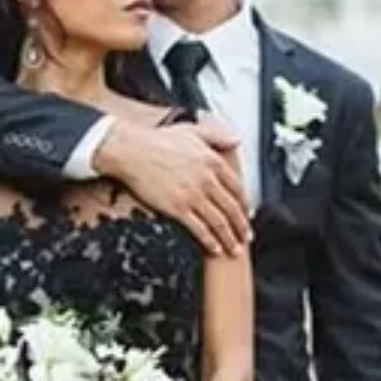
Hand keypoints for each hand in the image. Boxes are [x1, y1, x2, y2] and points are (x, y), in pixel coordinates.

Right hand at [97, 117, 250, 256]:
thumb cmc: (158, 141)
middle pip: (232, 208)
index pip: (237, 188)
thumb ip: (218, 135)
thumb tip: (235, 139)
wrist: (133, 152)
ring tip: (234, 250)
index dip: (245, 204)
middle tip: (246, 237)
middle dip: (241, 227)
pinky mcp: (178, 208)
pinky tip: (214, 248)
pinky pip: (199, 229)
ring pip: (219, 222)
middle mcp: (207, 180)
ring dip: (229, 238)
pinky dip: (210, 241)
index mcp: (213, 162)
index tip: (247, 215)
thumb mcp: (193, 130)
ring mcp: (193, 195)